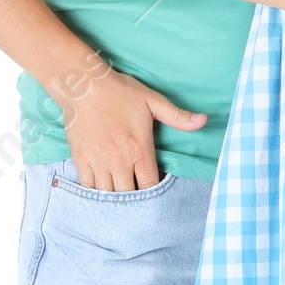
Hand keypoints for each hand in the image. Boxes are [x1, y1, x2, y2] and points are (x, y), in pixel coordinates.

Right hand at [58, 63, 204, 188]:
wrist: (83, 85)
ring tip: (119, 194)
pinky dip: (94, 192)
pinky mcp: (81, 159)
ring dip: (114, 197)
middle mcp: (119, 161)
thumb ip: (178, 116)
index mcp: (140, 150)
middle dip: (134, 198)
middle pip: (128, 195)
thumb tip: (203, 120)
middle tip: (136, 194)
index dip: (153, 192)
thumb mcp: (153, 101)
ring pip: (107, 195)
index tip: (152, 188)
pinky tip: (100, 191)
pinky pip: (87, 187)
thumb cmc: (120, 92)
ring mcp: (99, 162)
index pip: (150, 186)